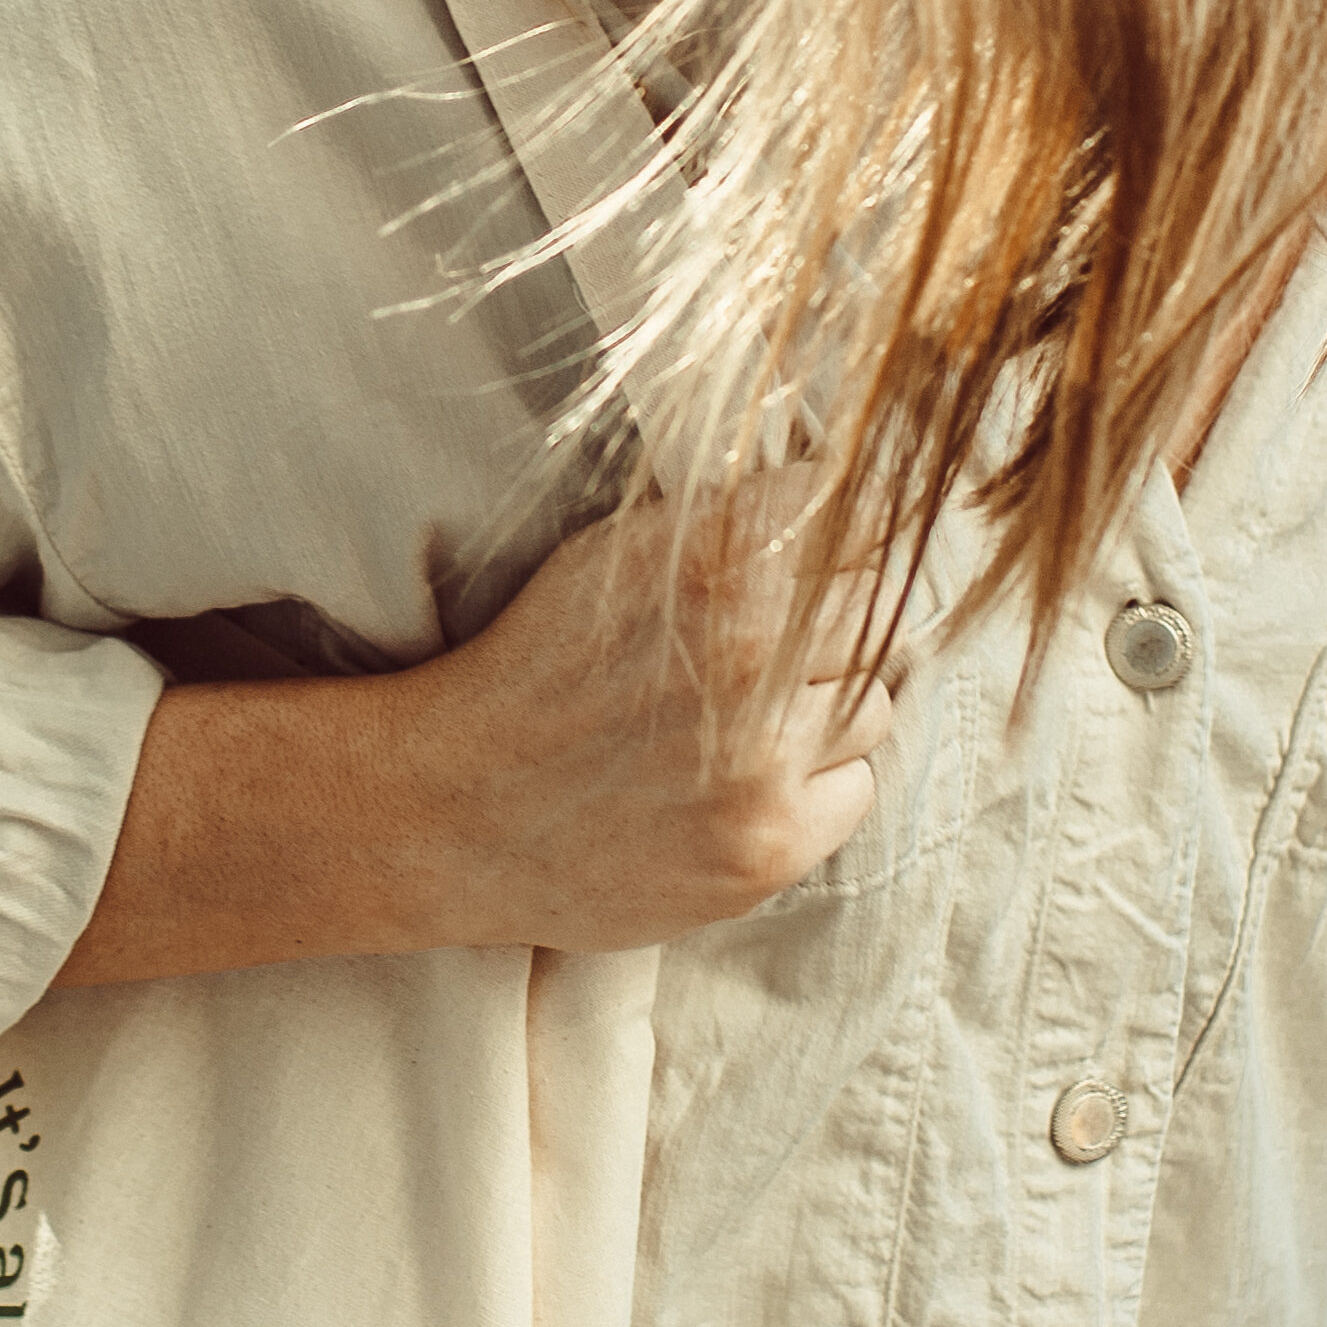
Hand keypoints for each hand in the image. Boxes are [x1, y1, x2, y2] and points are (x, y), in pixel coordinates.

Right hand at [58, 483, 891, 988]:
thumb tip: (851, 482)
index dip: (850, 529)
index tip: (834, 547)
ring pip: (874, 704)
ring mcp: (762, 759)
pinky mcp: (764, 844)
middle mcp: (750, 651)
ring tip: (746, 720)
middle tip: (770, 649)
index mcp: (713, 556)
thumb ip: (728, 520)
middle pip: (880, 608)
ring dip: (828, 707)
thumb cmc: (530, 670)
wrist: (446, 809)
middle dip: (839, 620)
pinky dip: (814, 785)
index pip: (862, 511)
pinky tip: (741, 780)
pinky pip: (855, 790)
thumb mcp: (613, 553)